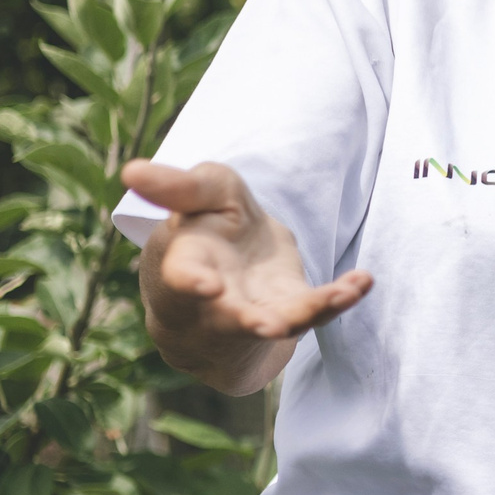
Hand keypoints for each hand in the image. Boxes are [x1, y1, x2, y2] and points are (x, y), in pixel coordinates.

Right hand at [123, 160, 369, 393]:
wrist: (233, 267)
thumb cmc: (209, 227)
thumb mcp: (199, 195)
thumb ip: (178, 187)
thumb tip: (132, 171)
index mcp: (182, 266)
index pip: (180, 277)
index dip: (191, 281)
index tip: (203, 284)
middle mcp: (214, 303)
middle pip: (226, 317)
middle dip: (244, 320)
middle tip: (267, 324)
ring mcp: (253, 315)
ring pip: (276, 323)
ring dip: (304, 316)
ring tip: (338, 298)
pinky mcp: (290, 315)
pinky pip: (313, 314)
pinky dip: (339, 299)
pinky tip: (362, 281)